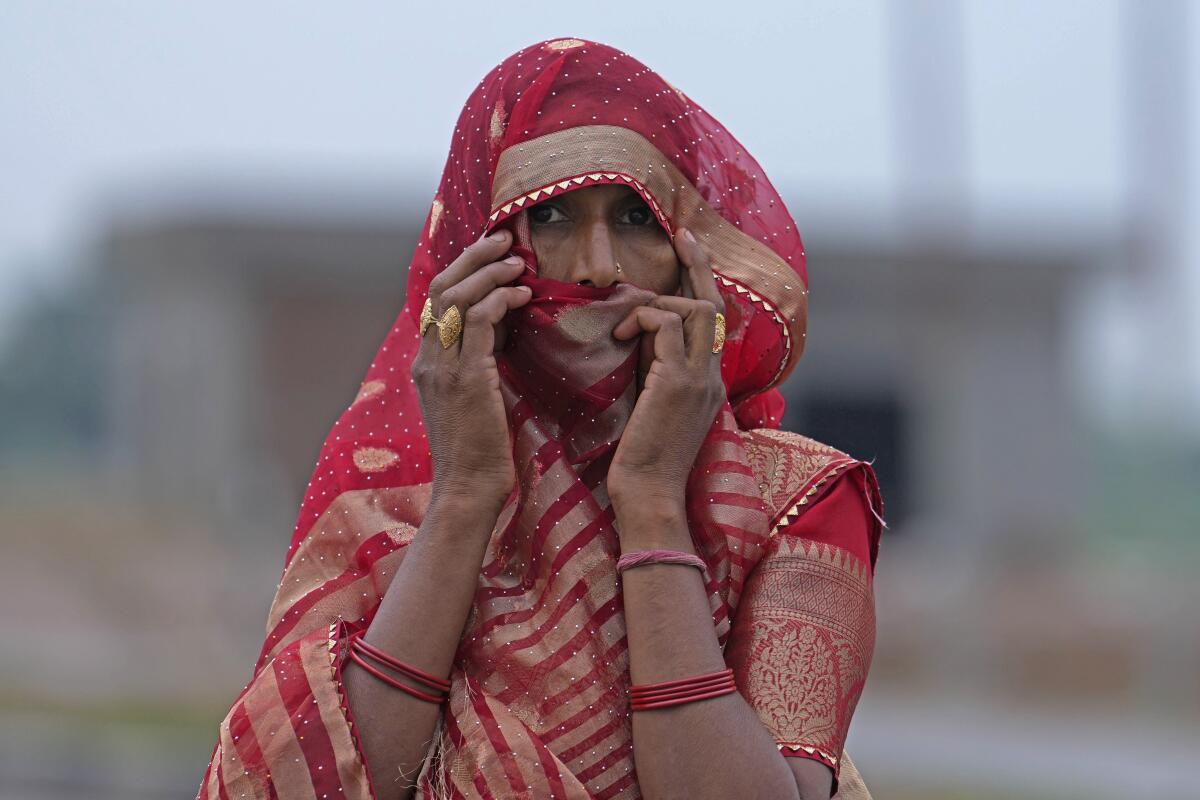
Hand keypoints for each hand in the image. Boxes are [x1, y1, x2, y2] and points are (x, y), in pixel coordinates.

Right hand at [411, 228, 531, 508]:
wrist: (468, 491)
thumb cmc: (479, 452)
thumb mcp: (473, 398)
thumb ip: (478, 362)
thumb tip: (501, 331)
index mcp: (427, 363)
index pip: (438, 301)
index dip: (463, 269)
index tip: (491, 253)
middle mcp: (428, 359)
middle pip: (442, 287)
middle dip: (473, 256)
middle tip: (503, 239)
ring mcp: (443, 368)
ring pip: (458, 297)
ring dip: (490, 271)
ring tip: (518, 261)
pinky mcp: (466, 378)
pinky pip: (480, 322)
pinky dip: (500, 299)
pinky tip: (522, 294)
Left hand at [607, 227, 726, 511]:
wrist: (648, 496)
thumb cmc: (641, 460)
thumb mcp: (651, 406)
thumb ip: (653, 370)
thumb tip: (636, 334)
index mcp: (708, 382)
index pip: (713, 321)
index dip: (702, 282)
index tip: (688, 249)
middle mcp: (712, 376)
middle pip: (714, 304)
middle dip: (697, 265)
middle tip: (680, 235)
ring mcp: (700, 378)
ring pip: (693, 309)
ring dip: (653, 304)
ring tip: (621, 324)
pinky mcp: (678, 382)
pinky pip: (666, 325)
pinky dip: (641, 320)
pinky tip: (618, 339)